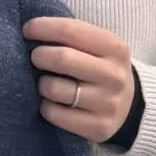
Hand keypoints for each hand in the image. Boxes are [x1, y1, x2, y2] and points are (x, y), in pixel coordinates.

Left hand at [23, 15, 135, 143]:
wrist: (128, 107)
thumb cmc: (99, 69)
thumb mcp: (98, 47)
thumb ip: (72, 37)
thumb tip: (30, 29)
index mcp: (116, 48)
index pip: (70, 30)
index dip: (42, 27)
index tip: (27, 29)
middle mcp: (115, 76)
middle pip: (62, 58)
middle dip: (39, 55)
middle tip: (35, 57)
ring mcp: (108, 103)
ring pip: (54, 88)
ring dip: (42, 84)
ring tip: (46, 83)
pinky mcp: (98, 127)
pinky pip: (54, 114)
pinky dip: (46, 106)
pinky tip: (53, 103)